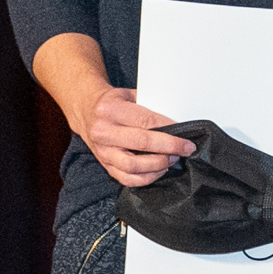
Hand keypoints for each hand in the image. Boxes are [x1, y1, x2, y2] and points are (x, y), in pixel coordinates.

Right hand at [81, 88, 195, 187]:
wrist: (86, 111)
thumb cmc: (114, 103)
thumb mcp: (129, 94)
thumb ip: (150, 105)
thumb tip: (179, 118)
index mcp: (110, 109)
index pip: (145, 121)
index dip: (169, 129)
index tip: (186, 133)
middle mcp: (103, 131)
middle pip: (141, 143)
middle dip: (169, 147)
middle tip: (186, 148)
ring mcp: (102, 150)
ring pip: (133, 165)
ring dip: (159, 165)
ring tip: (173, 158)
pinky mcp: (104, 164)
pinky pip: (127, 179)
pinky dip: (147, 178)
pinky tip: (159, 170)